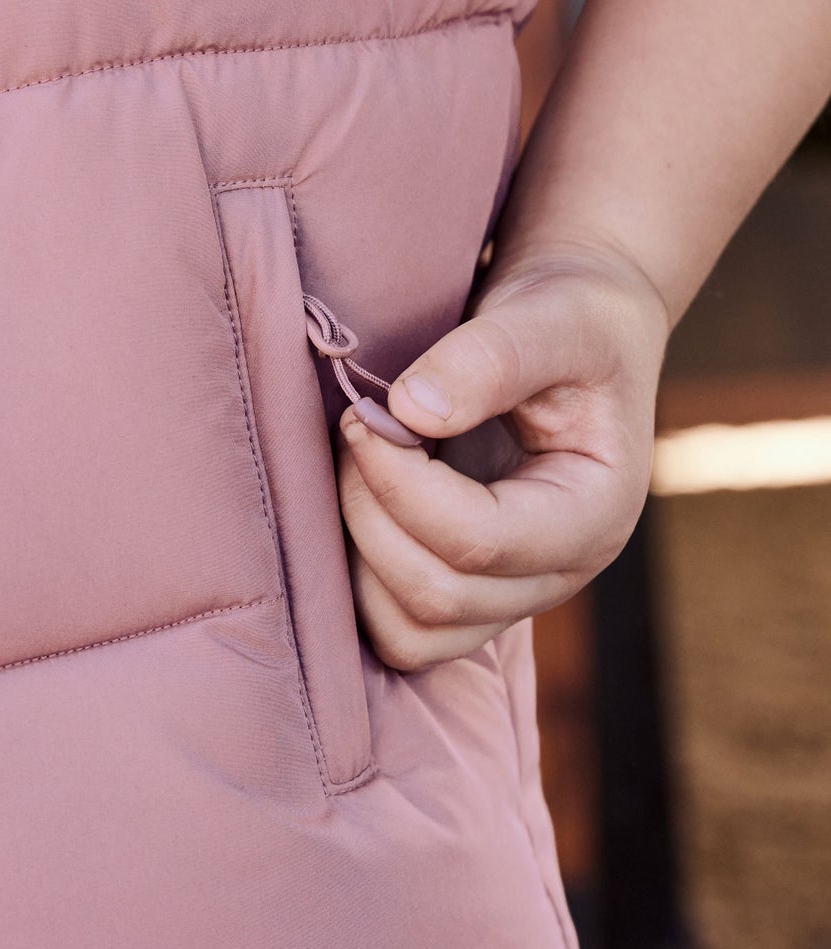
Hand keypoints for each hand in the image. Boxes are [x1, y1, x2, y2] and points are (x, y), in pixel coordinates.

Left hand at [335, 244, 670, 671]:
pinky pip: (401, 633)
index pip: (479, 539)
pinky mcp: (471, 596)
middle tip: (353, 431)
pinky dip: (360, 586)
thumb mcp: (552, 315)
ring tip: (355, 470)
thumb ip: (491, 357)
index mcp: (595, 512)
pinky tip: (357, 507)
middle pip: (438, 595)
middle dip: (370, 514)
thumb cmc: (574, 317)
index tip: (362, 413)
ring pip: (411, 632)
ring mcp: (513, 596)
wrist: (577, 329)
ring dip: (358, 558)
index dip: (399, 482)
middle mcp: (560, 572)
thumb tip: (409, 411)